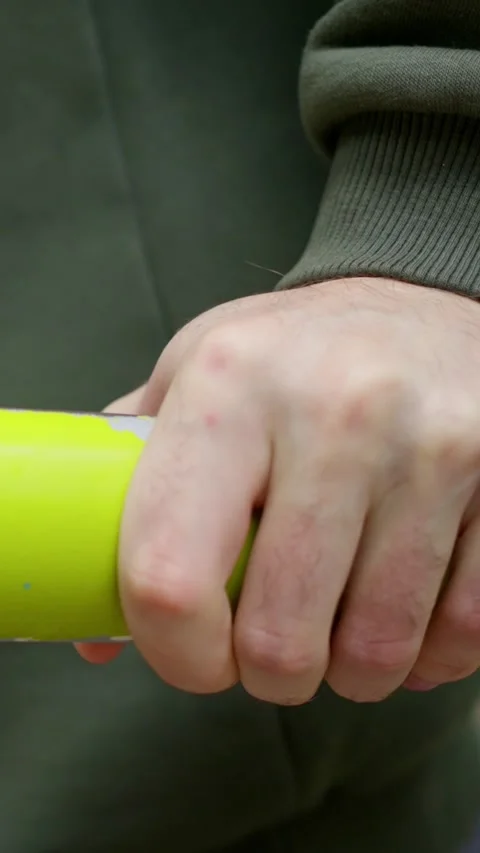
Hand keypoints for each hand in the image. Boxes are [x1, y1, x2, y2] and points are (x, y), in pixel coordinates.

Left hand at [78, 278, 479, 704]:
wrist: (424, 304)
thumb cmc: (298, 358)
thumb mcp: (198, 379)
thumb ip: (132, 495)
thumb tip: (93, 632)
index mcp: (230, 383)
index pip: (170, 574)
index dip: (174, 653)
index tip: (195, 657)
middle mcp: (335, 410)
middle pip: (279, 638)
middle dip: (270, 671)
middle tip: (274, 640)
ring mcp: (431, 446)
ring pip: (376, 652)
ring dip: (349, 668)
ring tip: (340, 621)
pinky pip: (461, 633)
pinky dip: (427, 652)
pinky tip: (408, 609)